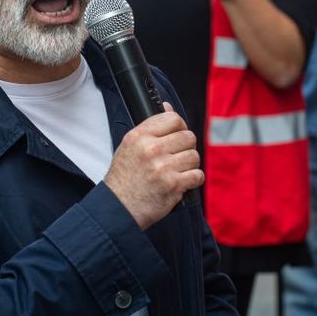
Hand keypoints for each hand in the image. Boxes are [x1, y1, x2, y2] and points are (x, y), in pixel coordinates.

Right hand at [104, 103, 203, 229]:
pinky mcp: (173, 185)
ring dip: (189, 165)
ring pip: (194, 156)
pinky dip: (193, 180)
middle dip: (186, 147)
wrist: (118, 208)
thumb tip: (168, 106)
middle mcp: (151, 149)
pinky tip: (182, 183)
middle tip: (177, 158)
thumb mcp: (129, 146)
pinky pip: (197, 175)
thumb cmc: (124, 178)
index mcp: (139, 136)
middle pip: (188, 137)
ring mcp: (163, 167)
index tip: (177, 136)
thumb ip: (151, 127)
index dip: (180, 127)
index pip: (173, 118)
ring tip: (177, 172)